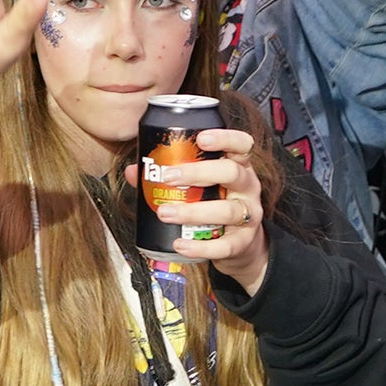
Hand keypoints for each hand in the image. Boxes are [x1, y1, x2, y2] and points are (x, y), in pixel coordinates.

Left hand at [143, 124, 270, 295]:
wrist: (242, 244)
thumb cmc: (218, 204)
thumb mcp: (204, 186)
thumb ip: (171, 176)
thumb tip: (135, 171)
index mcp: (239, 166)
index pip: (241, 144)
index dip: (224, 138)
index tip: (200, 139)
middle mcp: (248, 187)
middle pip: (232, 172)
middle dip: (199, 173)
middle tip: (168, 177)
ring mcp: (250, 215)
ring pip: (227, 211)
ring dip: (193, 212)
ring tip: (164, 213)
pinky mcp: (244, 242)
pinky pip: (225, 246)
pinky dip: (201, 247)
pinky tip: (180, 244)